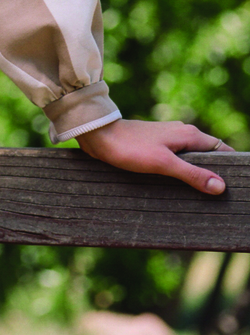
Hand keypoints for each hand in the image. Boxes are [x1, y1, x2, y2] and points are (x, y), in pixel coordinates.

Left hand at [77, 119, 233, 194]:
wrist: (98, 135)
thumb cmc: (129, 147)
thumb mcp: (163, 163)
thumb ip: (192, 174)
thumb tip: (221, 186)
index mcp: (188, 135)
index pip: (221, 150)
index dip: (230, 167)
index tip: (236, 186)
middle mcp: (182, 134)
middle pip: (208, 156)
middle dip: (215, 174)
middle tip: (220, 199)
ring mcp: (169, 140)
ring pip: (192, 160)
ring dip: (197, 176)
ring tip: (204, 199)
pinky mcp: (156, 147)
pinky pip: (178, 161)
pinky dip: (183, 174)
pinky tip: (181, 189)